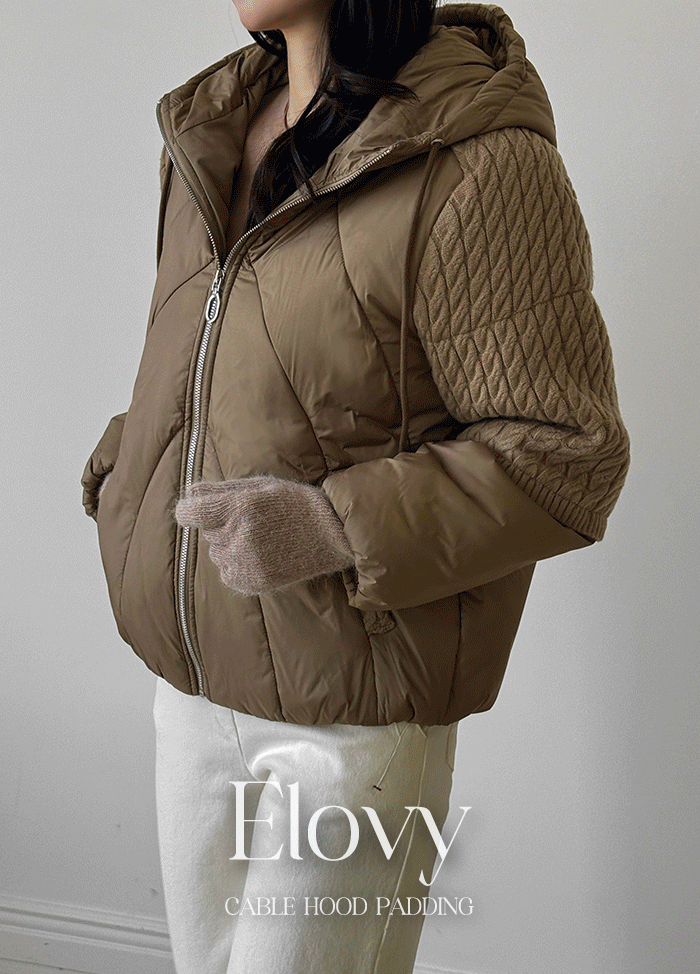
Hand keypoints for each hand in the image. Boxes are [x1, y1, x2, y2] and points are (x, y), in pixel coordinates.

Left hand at [173, 474, 354, 596]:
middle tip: (253, 522)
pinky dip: (238, 567)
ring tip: (262, 540)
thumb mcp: (261, 485)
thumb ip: (222, 489)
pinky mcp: (256, 581)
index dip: (189, 511)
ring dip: (231, 547)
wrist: (332, 532)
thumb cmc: (295, 503)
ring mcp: (248, 560)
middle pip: (207, 534)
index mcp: (240, 505)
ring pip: (217, 555)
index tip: (195, 511)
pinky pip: (227, 575)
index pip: (189, 512)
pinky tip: (260, 557)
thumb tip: (189, 492)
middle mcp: (241, 533)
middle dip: (222, 527)